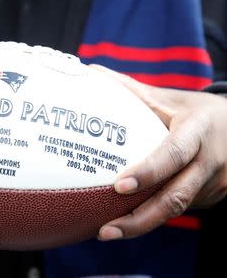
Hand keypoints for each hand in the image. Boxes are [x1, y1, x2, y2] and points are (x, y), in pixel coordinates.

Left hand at [91, 65, 226, 240]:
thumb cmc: (197, 112)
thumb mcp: (170, 99)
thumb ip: (132, 90)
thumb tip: (91, 72)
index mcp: (198, 132)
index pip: (174, 154)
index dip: (149, 171)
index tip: (120, 186)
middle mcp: (209, 162)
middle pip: (176, 198)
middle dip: (140, 219)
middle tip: (104, 230)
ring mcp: (213, 185)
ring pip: (175, 210)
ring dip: (141, 225)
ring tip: (106, 232)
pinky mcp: (210, 199)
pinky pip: (178, 211)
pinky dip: (152, 218)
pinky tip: (124, 223)